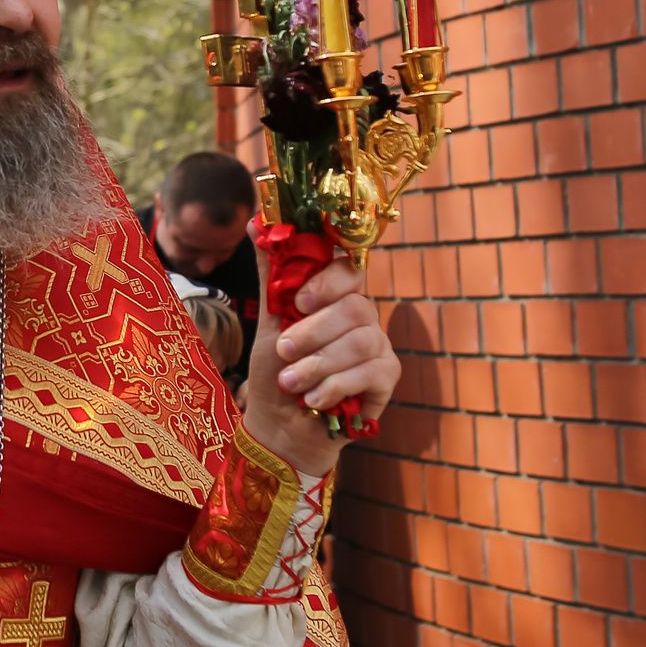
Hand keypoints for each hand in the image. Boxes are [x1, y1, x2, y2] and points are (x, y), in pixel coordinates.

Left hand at [239, 247, 398, 474]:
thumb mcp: (269, 320)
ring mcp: (378, 345)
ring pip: (362, 340)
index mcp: (335, 297)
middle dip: (313, 333)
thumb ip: (271, 273)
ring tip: (293, 383)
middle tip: (284, 353)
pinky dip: (337, 385)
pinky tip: (315, 399)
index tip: (299, 302)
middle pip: (354, 307)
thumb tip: (257, 220)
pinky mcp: (387, 377)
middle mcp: (362, 316)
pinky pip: (372, 370)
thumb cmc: (276, 371)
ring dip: (319, 364)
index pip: (350, 269)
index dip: (328, 281)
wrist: (281, 426)